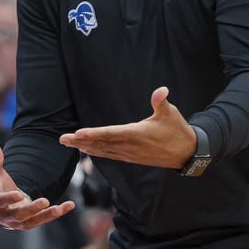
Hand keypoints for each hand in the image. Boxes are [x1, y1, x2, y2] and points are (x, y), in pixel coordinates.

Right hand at [0, 138, 74, 229]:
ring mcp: (19, 221)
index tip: (18, 194)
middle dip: (32, 209)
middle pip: (19, 214)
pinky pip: (44, 219)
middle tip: (44, 201)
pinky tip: (70, 205)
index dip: (8, 199)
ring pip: (33, 220)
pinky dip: (57, 213)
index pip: (0, 201)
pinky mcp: (31, 222)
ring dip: (47, 215)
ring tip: (59, 209)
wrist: (0, 207)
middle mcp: (6, 215)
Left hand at [58, 86, 196, 168]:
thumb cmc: (177, 131)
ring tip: (69, 144)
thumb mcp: (170, 113)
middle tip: (63, 140)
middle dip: (81, 141)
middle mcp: (130, 146)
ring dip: (85, 147)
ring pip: (103, 150)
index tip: (78, 133)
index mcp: (137, 134)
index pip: (110, 133)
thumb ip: (161, 102)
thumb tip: (162, 90)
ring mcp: (130, 154)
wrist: (186, 153)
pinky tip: (87, 150)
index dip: (93, 134)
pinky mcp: (132, 158)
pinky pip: (110, 154)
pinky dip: (97, 152)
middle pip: (101, 143)